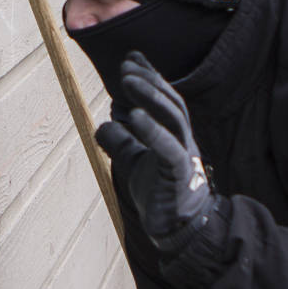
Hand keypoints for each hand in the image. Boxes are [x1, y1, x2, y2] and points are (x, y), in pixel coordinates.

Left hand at [94, 52, 215, 252]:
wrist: (177, 230)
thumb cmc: (160, 193)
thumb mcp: (134, 162)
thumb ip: (121, 142)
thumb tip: (102, 124)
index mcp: (175, 134)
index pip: (165, 99)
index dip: (150, 77)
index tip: (132, 58)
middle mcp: (183, 139)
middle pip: (170, 102)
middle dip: (149, 80)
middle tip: (127, 65)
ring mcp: (184, 155)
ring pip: (172, 118)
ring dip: (149, 96)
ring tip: (128, 79)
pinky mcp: (180, 175)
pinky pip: (168, 148)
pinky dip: (151, 130)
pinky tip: (134, 116)